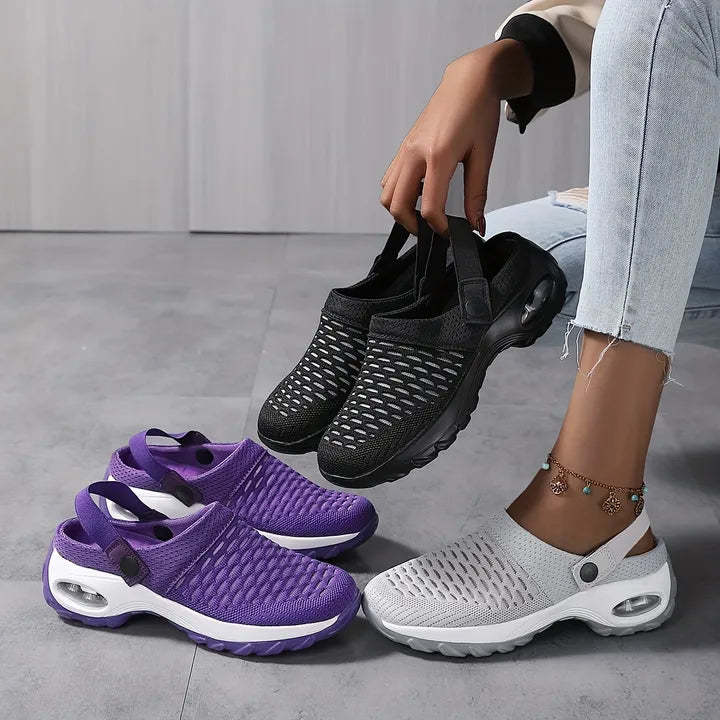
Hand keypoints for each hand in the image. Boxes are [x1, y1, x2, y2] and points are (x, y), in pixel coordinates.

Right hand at [380, 39, 531, 235]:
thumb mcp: (483, 156)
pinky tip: (419, 194)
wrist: (468, 82)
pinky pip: (389, 180)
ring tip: (423, 214)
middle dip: (413, 226)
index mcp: (438, 155)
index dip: (439, 227)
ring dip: (401, 211)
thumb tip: (476, 225)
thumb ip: (477, 194)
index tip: (451, 232)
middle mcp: (414, 153)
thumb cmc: (478, 112)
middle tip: (433, 230)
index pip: (429, 206)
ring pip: (387, 195)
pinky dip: (398, 195)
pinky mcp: (402, 148)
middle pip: (397, 205)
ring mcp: (404, 150)